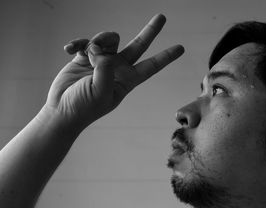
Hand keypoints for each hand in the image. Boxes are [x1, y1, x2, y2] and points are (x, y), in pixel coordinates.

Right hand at [44, 14, 183, 129]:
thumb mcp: (100, 92)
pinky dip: (78, 42)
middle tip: (162, 16)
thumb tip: (101, 51)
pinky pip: (86, 41)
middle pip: (139, 45)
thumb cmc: (84, 107)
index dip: (166, 56)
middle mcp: (118, 68)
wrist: (61, 110)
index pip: (152, 66)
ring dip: (98, 40)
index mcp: (127, 80)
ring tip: (86, 53)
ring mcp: (102, 61)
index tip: (181, 48)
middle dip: (150, 30)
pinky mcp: (85, 56)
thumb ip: (105, 69)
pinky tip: (69, 49)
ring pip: (109, 38)